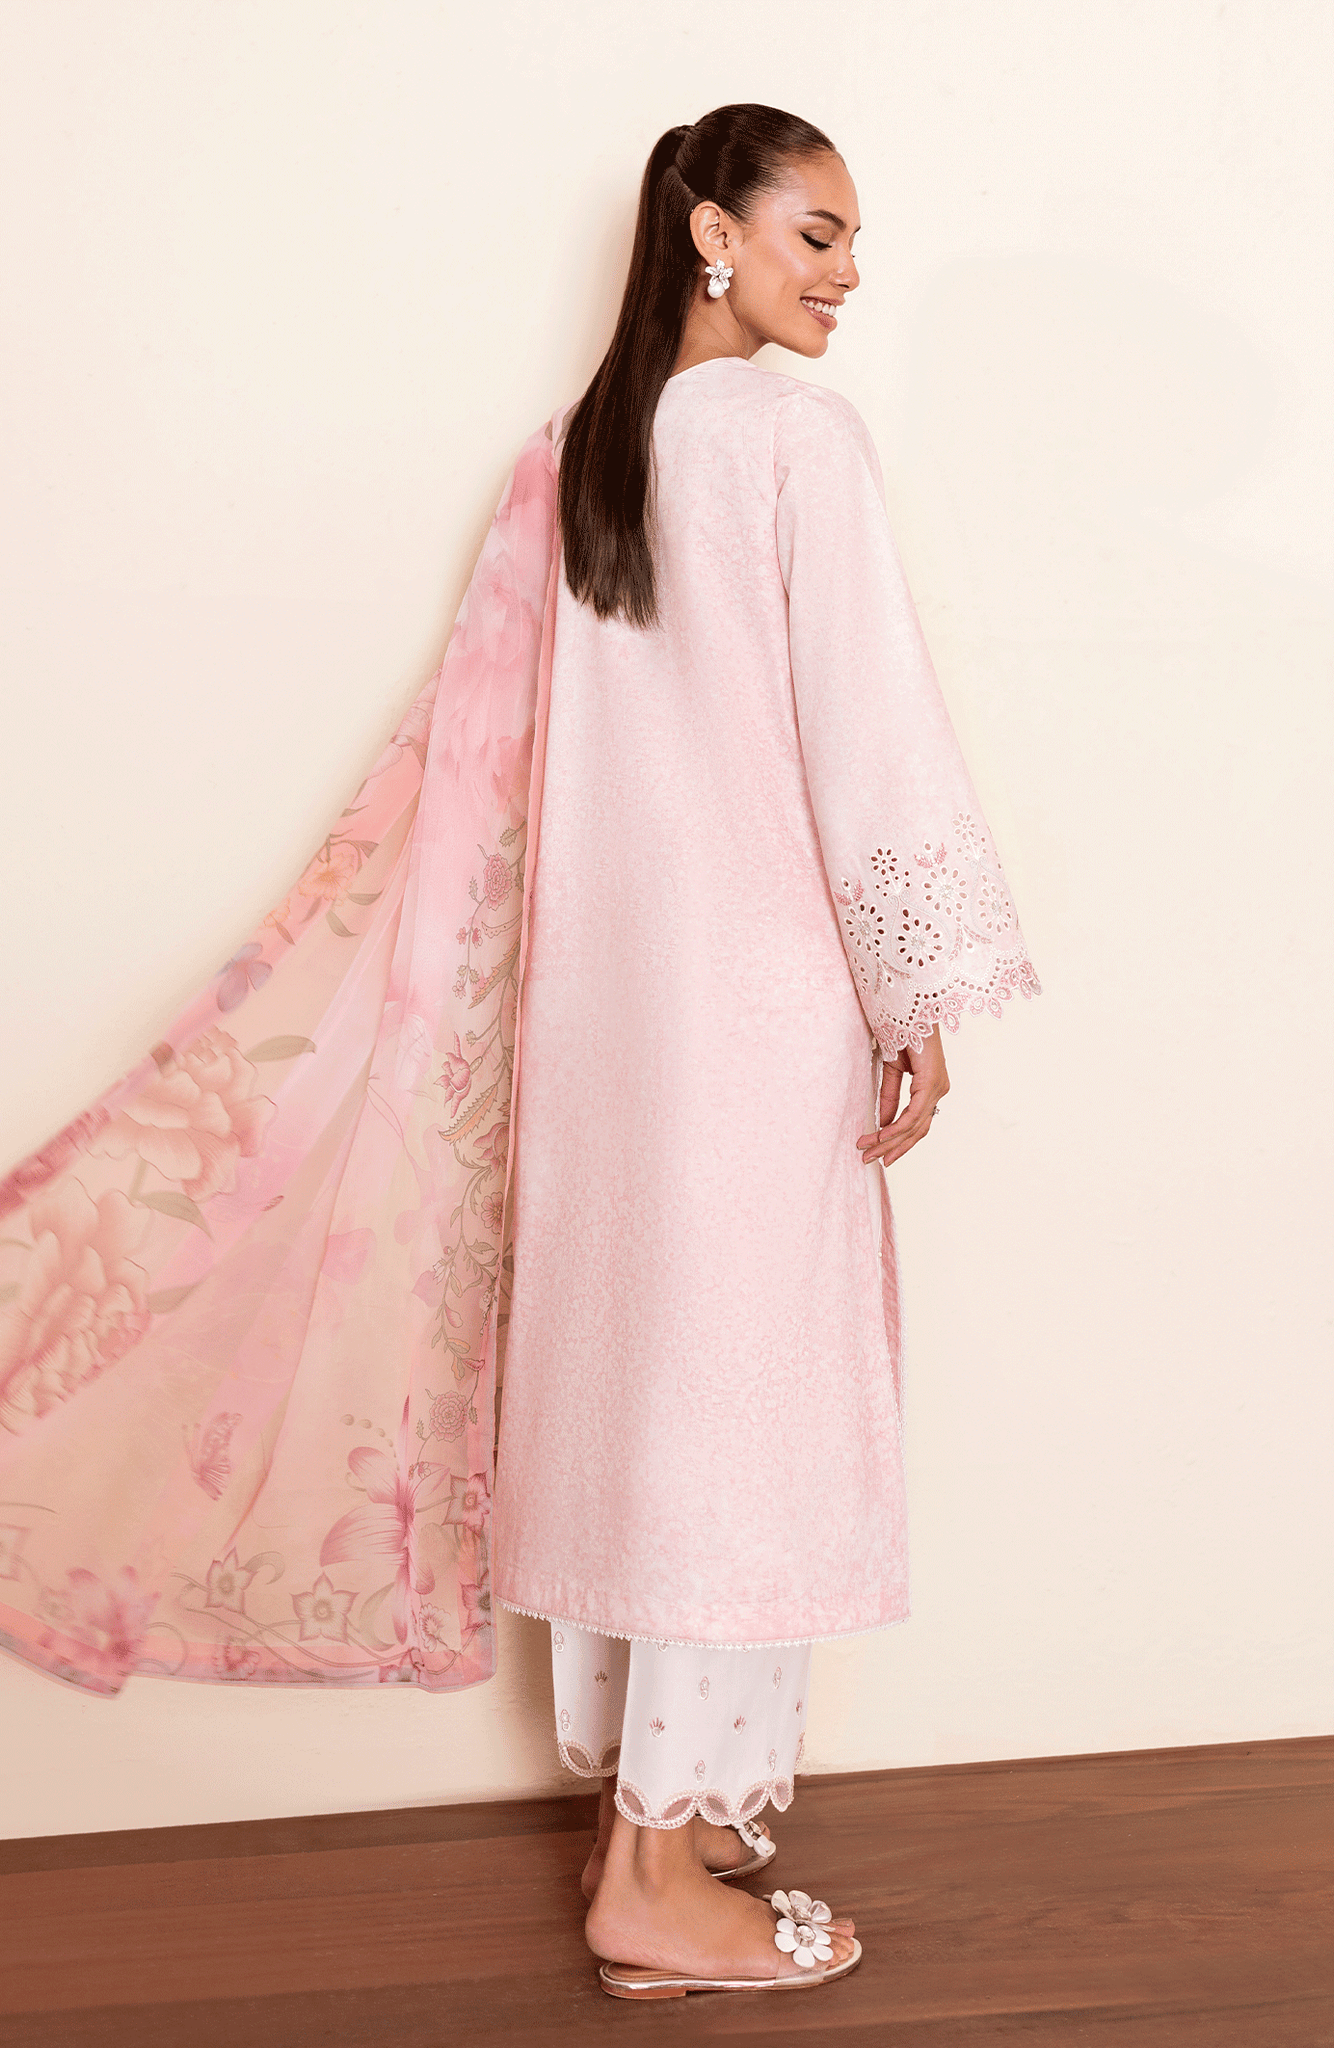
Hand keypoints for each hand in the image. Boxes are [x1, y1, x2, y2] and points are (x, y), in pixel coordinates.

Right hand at [857, 1030, 949, 1167]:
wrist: (907, 1008)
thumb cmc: (902, 1031)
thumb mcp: (892, 1071)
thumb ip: (889, 1098)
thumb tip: (882, 1124)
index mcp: (932, 1087)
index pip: (917, 1123)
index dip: (898, 1141)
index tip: (878, 1153)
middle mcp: (939, 1090)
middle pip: (917, 1130)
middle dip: (892, 1148)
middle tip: (870, 1160)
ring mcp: (938, 1087)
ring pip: (915, 1126)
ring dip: (890, 1141)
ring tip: (869, 1151)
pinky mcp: (932, 1082)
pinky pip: (914, 1114)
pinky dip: (896, 1127)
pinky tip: (881, 1136)